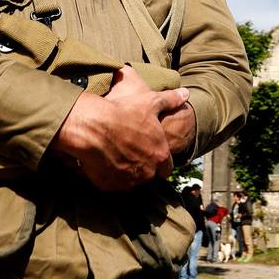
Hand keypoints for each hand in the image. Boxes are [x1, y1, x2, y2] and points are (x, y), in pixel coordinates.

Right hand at [48, 66, 189, 189]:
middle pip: (149, 174)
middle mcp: (147, 172)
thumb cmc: (123, 112)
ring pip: (131, 181)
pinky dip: (109, 175)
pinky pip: (112, 183)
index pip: (167, 167)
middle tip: (131, 151)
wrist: (92, 126)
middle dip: (143, 166)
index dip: (160, 159)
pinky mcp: (109, 185)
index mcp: (160, 155)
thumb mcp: (150, 102)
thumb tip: (186, 93)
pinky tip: (103, 160)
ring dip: (127, 171)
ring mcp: (128, 181)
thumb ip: (170, 100)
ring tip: (116, 154)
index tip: (150, 151)